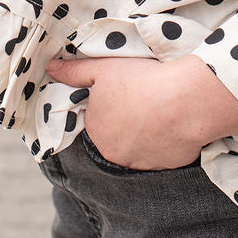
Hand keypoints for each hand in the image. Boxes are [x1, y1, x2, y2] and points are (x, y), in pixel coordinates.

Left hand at [46, 53, 237, 170]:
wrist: (187, 101)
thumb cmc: (142, 80)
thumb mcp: (103, 68)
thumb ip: (74, 71)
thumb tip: (50, 70)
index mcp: (95, 130)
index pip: (97, 119)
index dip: (111, 104)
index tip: (127, 92)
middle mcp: (113, 154)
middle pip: (116, 136)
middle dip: (126, 122)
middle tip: (144, 101)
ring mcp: (140, 164)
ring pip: (138, 148)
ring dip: (145, 134)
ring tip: (160, 111)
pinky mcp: (164, 169)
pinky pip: (160, 155)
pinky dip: (163, 143)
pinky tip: (172, 124)